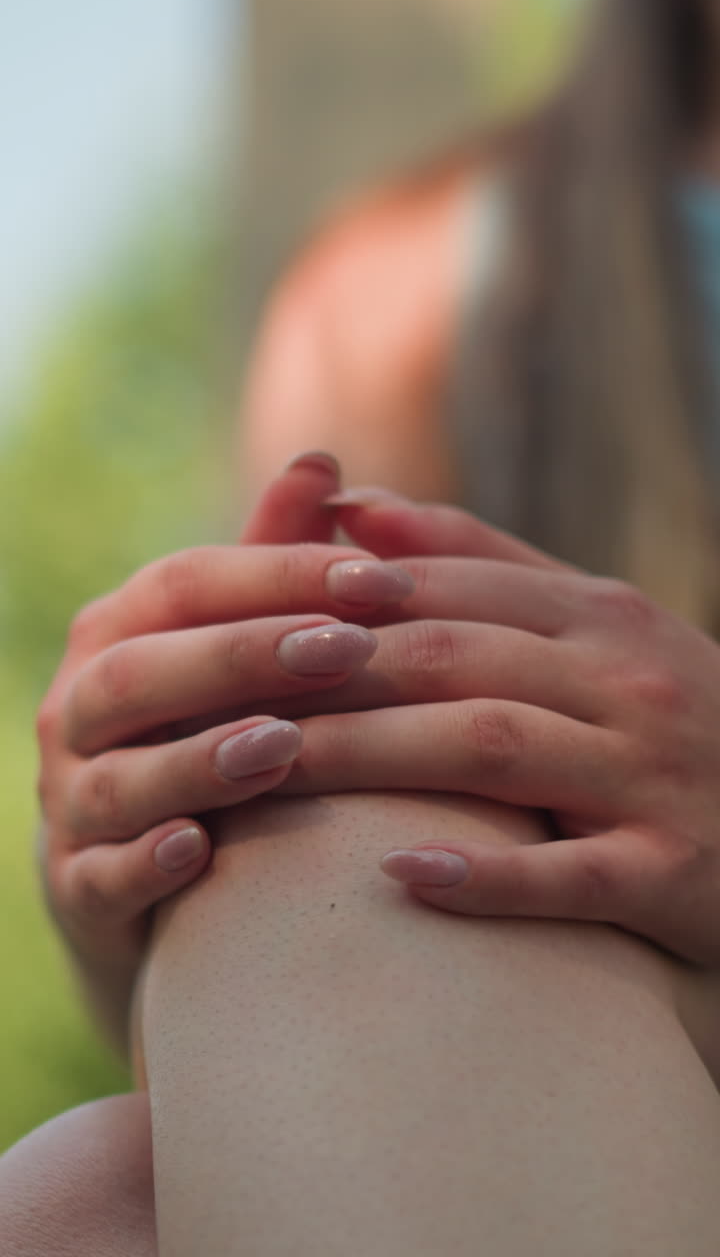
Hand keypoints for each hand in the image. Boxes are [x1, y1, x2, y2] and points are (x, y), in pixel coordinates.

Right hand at [35, 456, 414, 990]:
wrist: (156, 877)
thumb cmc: (208, 731)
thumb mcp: (237, 648)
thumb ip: (272, 563)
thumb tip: (321, 459)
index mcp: (117, 635)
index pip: (185, 585)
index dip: (279, 575)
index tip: (384, 580)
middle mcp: (78, 710)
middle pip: (141, 671)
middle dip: (244, 656)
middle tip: (350, 648)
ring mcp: (71, 804)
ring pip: (118, 777)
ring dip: (198, 760)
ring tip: (284, 746)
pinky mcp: (77, 892)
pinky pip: (99, 879)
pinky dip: (143, 864)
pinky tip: (198, 850)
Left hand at [262, 486, 719, 968]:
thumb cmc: (671, 714)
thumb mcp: (595, 622)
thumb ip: (481, 562)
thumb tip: (354, 509)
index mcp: (599, 613)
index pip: (447, 589)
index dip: (334, 598)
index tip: (233, 614)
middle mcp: (626, 678)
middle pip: (453, 659)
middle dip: (328, 672)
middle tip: (219, 691)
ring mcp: (655, 774)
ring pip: (493, 750)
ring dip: (374, 755)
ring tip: (267, 769)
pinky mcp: (679, 872)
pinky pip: (575, 875)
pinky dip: (490, 877)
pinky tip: (402, 877)